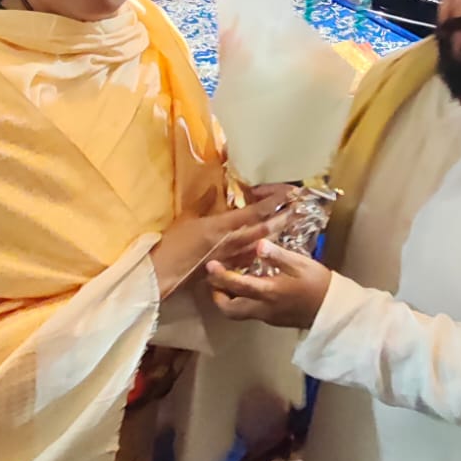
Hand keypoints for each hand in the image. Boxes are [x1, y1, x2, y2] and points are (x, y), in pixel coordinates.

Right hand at [149, 198, 283, 297]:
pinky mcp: (229, 269)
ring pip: (261, 245)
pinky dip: (259, 251)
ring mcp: (233, 257)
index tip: (287, 193)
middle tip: (296, 209)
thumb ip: (202, 202)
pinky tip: (265, 246)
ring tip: (287, 225)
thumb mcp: (187, 218)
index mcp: (223, 225)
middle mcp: (233, 241)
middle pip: (265, 230)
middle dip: (282, 219)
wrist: (164, 273)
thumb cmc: (173, 243)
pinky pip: (250, 259)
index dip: (273, 202)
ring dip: (275, 235)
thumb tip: (214, 187)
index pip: (255, 212)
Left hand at [206, 241, 331, 328]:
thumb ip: (277, 255)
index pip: (237, 286)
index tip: (210, 265)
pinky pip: (250, 312)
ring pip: (238, 314)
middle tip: (215, 280)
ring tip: (228, 282)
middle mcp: (263, 308)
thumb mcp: (300, 264)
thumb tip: (258, 243)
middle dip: (217, 296)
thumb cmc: (318, 283)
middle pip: (230, 310)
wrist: (333, 310)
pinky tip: (248, 287)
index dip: (220, 276)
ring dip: (228, 300)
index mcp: (269, 292)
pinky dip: (242, 301)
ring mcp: (267, 317)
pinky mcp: (272, 320)